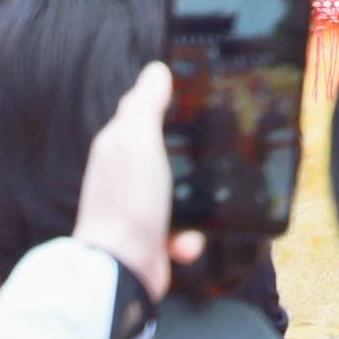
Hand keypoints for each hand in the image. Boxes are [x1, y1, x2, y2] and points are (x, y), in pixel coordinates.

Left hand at [74, 62, 199, 298]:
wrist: (121, 269)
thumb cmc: (128, 201)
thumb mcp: (137, 141)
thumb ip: (145, 105)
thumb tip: (156, 70)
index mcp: (118, 146)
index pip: (145, 113)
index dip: (173, 103)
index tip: (204, 99)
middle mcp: (126, 174)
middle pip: (170, 151)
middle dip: (194, 156)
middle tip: (219, 151)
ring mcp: (140, 207)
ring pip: (184, 191)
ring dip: (199, 202)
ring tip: (201, 208)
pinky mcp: (155, 237)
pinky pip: (186, 228)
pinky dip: (191, 237)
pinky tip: (186, 241)